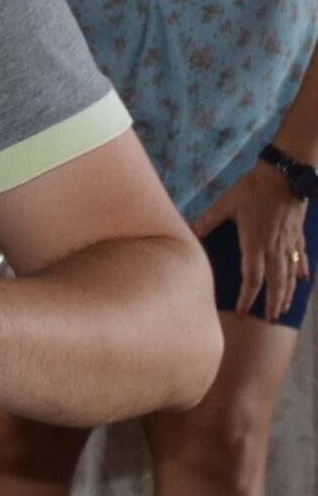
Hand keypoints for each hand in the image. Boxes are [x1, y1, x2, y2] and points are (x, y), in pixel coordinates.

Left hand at [192, 168, 309, 321]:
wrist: (286, 174)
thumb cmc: (254, 188)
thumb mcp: (227, 202)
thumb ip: (209, 219)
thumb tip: (191, 231)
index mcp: (255, 244)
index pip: (252, 278)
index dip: (247, 297)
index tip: (241, 311)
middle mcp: (274, 248)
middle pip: (275, 283)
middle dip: (271, 303)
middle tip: (268, 321)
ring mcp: (289, 242)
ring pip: (290, 274)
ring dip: (287, 293)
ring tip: (283, 309)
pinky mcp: (298, 234)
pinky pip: (301, 257)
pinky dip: (302, 270)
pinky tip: (304, 280)